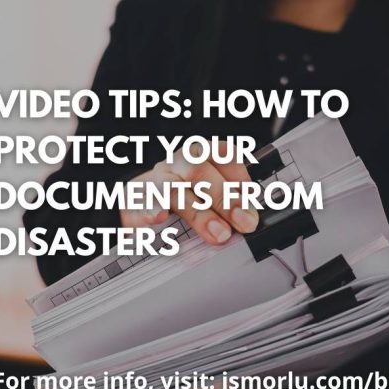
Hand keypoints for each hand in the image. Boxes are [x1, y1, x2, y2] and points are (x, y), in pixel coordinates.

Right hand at [120, 142, 259, 243]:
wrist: (139, 204)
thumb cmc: (182, 198)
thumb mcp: (209, 195)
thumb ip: (229, 203)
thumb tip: (249, 218)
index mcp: (200, 156)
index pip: (223, 154)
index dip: (240, 178)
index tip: (252, 203)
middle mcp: (178, 164)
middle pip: (199, 171)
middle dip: (226, 199)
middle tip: (244, 223)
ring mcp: (156, 182)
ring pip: (174, 190)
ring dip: (200, 214)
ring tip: (219, 234)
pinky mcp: (136, 203)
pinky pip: (142, 204)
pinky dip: (151, 211)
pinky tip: (160, 217)